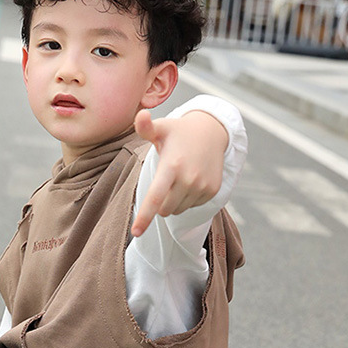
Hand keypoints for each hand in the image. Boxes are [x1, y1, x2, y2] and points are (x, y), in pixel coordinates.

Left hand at [131, 108, 227, 236]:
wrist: (212, 132)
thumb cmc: (178, 132)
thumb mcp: (162, 128)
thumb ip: (146, 127)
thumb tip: (140, 114)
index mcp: (172, 166)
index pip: (155, 197)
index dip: (144, 217)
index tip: (135, 232)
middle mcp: (188, 179)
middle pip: (164, 209)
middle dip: (159, 202)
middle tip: (165, 180)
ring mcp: (202, 187)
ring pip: (177, 210)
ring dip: (173, 200)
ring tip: (178, 176)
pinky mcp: (212, 192)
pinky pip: (191, 206)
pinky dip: (186, 198)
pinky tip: (191, 179)